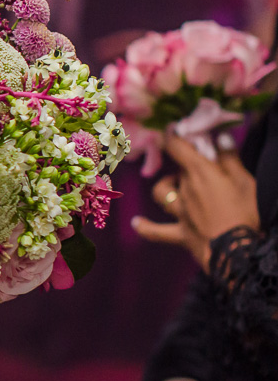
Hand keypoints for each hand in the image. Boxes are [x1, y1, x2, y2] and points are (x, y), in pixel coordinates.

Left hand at [133, 136, 258, 270]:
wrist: (237, 252)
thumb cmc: (244, 213)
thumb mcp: (244, 181)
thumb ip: (230, 158)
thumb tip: (219, 137)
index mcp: (199, 173)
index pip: (178, 146)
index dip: (174, 134)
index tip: (175, 127)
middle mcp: (184, 190)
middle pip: (178, 171)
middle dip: (188, 165)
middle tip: (204, 165)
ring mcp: (180, 212)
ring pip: (163, 194)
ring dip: (166, 187)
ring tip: (175, 184)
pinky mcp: (180, 233)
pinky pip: (156, 231)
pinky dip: (145, 227)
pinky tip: (135, 223)